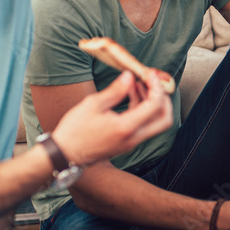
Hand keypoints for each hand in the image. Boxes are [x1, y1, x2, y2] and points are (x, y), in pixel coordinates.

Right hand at [52, 71, 173, 165]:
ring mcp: (131, 142)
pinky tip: (131, 94)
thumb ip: (115, 90)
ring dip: (152, 102)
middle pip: (164, 119)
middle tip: (152, 82)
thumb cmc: (75, 130)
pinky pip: (143, 125)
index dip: (156, 87)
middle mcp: (134, 137)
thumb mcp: (93, 104)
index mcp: (126, 127)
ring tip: (137, 83)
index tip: (149, 74)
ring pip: (155, 122)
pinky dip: (142, 109)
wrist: (65, 154)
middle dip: (163, 98)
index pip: (155, 106)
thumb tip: (129, 76)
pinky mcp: (127, 143)